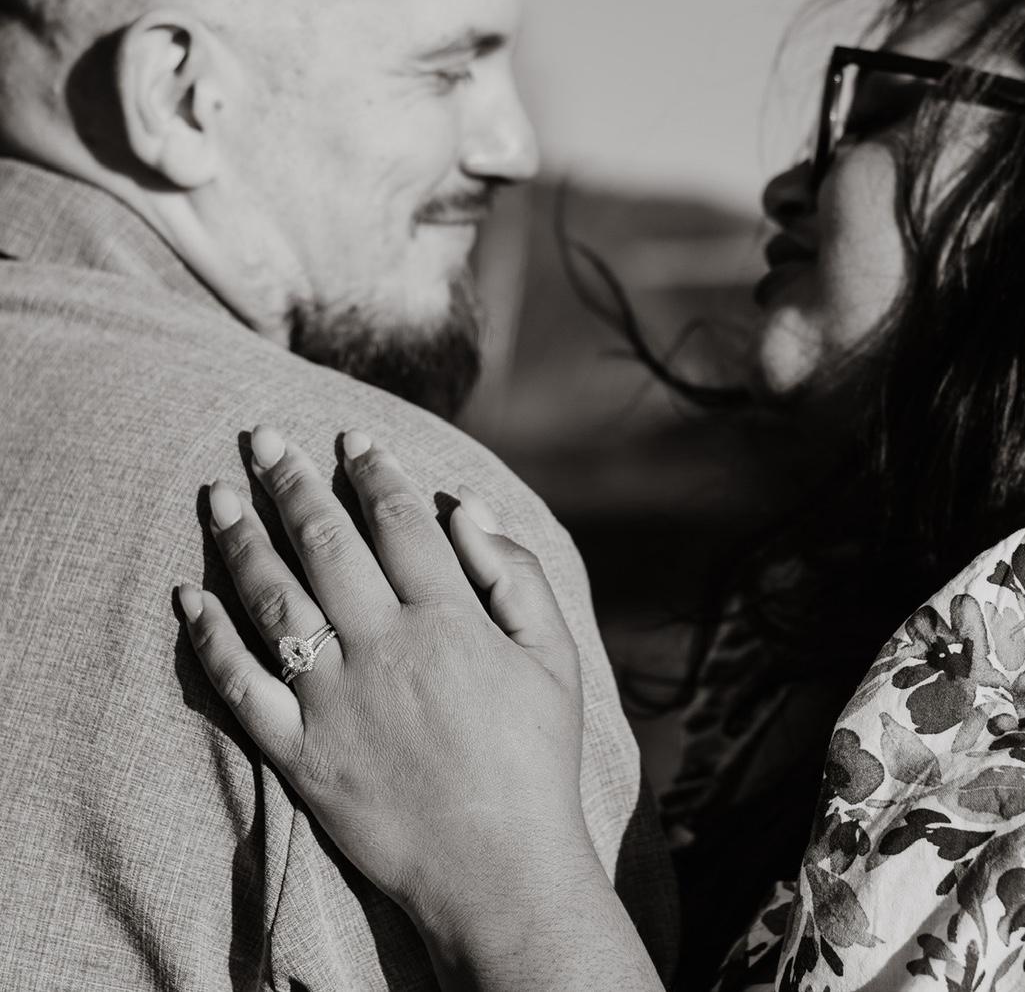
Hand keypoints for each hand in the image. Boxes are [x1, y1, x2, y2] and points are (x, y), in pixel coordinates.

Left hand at [176, 426, 591, 941]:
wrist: (498, 868)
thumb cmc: (535, 756)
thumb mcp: (555, 656)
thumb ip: (515, 574)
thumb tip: (464, 509)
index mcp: (448, 619)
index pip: (400, 521)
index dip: (373, 471)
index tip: (350, 438)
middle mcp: (383, 647)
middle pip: (325, 543)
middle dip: (290, 482)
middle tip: (261, 437)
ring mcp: (334, 700)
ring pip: (274, 600)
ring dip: (240, 540)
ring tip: (216, 494)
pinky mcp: (299, 752)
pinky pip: (241, 686)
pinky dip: (209, 640)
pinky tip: (188, 598)